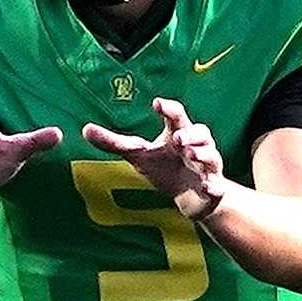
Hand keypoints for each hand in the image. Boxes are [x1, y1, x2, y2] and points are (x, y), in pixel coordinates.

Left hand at [82, 97, 225, 219]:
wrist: (191, 197)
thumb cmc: (165, 168)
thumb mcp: (138, 155)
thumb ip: (113, 142)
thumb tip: (84, 129)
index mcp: (177, 134)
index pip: (176, 116)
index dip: (169, 108)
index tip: (156, 103)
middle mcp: (195, 147)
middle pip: (200, 132)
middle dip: (191, 133)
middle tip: (177, 138)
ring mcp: (206, 167)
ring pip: (212, 156)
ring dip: (203, 153)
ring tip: (189, 154)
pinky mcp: (212, 188)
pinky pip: (217, 186)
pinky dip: (213, 186)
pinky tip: (208, 187)